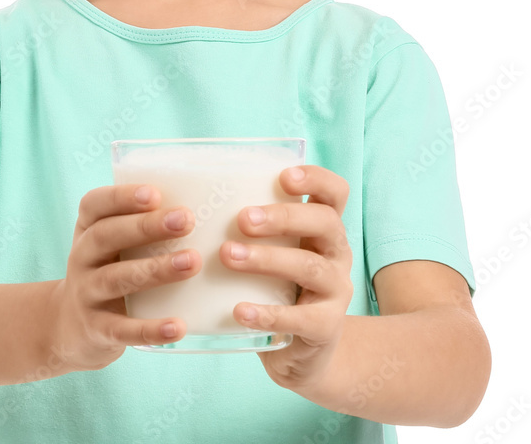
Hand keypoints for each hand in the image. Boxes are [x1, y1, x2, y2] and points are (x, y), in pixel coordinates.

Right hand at [51, 183, 202, 371]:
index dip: (122, 197)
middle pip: (106, 236)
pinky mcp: (96, 329)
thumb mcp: (112, 246)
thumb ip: (141, 229)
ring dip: (156, 270)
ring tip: (192, 262)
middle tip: (186, 220)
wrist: (70, 328)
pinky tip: (178, 326)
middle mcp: (82, 258)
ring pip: (116, 278)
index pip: (94, 204)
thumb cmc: (108, 272)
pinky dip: (150, 328)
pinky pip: (123, 329)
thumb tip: (200, 211)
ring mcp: (85, 294)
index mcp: (87, 230)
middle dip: (146, 227)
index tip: (155, 193)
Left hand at [219, 164, 352, 391]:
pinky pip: (301, 319)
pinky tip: (239, 311)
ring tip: (228, 255)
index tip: (283, 177)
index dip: (315, 179)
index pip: (335, 192)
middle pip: (325, 223)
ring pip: (310, 267)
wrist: (302, 353)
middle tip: (242, 218)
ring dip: (267, 259)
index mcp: (325, 228)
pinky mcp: (326, 328)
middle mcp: (337, 253)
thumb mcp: (275, 252)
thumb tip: (193, 198)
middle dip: (282, 217)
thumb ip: (253, 227)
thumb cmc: (278, 289)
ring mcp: (337, 291)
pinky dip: (268, 314)